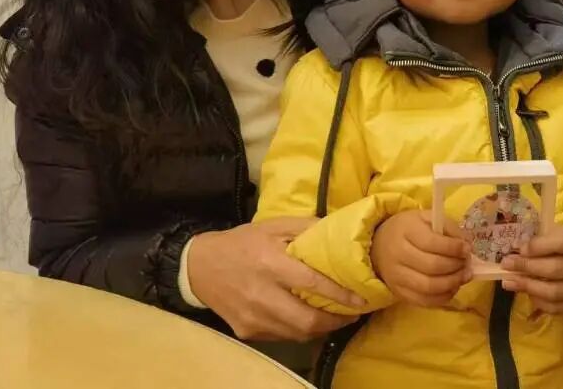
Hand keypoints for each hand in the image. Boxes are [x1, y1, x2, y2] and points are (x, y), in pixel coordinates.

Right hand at [188, 218, 364, 341]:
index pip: (312, 283)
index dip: (340, 295)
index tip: (361, 300)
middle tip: (353, 314)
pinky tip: (308, 319)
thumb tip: (338, 231)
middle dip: (336, 321)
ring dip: (321, 328)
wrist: (200, 266)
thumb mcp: (273, 225)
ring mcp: (253, 318)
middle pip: (306, 320)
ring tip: (336, 317)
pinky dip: (299, 330)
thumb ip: (305, 227)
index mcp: (270, 263)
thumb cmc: (243, 242)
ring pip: (297, 334)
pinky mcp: (247, 332)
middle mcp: (262, 294)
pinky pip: (282, 336)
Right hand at [370, 210, 470, 306]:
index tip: (467, 249)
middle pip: (432, 266)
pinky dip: (443, 297)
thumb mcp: (426, 218)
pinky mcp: (398, 292)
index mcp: (405, 230)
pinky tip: (452, 287)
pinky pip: (424, 301)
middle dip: (456, 267)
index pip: (432, 243)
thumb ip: (448, 227)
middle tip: (466, 264)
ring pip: (429, 287)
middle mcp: (398, 254)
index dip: (453, 248)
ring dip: (452, 284)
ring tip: (463, 276)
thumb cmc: (409, 229)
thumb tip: (466, 246)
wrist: (380, 244)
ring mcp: (396, 276)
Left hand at [501, 225, 562, 314]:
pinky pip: (556, 308)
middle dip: (526, 267)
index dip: (537, 246)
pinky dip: (538, 302)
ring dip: (528, 287)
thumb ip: (538, 241)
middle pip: (554, 269)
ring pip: (554, 292)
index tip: (519, 249)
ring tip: (509, 282)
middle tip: (506, 265)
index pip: (560, 243)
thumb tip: (514, 251)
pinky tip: (526, 293)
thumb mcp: (555, 234)